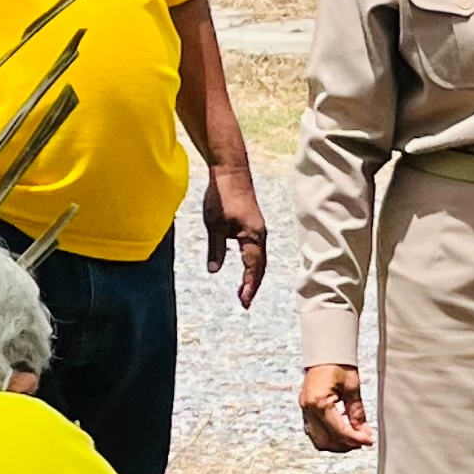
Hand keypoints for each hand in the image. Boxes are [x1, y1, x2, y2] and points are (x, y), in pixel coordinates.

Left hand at [203, 163, 268, 308]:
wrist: (231, 171)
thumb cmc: (222, 196)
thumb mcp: (214, 225)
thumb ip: (216, 249)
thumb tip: (214, 271)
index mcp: (253, 237)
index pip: (253, 269)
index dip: (248, 287)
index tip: (243, 303)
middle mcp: (260, 235)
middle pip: (260, 267)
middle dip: (253, 286)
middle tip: (244, 303)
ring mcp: (258, 230)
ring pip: (259, 259)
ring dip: (253, 276)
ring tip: (244, 291)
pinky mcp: (253, 225)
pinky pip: (256, 250)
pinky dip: (252, 263)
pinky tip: (244, 267)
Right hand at [300, 362, 371, 452]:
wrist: (324, 353)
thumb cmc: (338, 364)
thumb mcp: (352, 387)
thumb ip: (357, 412)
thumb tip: (364, 432)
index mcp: (319, 402)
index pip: (339, 430)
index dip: (355, 439)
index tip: (369, 441)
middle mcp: (308, 408)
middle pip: (327, 439)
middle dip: (346, 445)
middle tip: (363, 442)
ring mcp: (304, 410)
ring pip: (318, 440)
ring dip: (337, 444)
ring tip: (354, 441)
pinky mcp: (305, 410)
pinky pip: (314, 432)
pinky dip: (328, 437)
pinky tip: (342, 434)